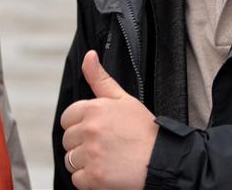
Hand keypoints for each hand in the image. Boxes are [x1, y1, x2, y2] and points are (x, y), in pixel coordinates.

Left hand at [60, 50, 158, 188]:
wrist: (164, 160)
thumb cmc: (145, 131)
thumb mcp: (124, 99)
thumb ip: (100, 78)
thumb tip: (89, 56)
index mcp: (93, 109)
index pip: (67, 118)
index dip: (80, 126)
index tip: (95, 132)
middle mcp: (89, 130)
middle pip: (68, 141)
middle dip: (82, 145)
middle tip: (105, 147)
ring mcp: (91, 154)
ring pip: (71, 161)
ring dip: (84, 164)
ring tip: (106, 160)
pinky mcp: (94, 177)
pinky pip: (77, 180)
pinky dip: (89, 181)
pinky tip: (106, 173)